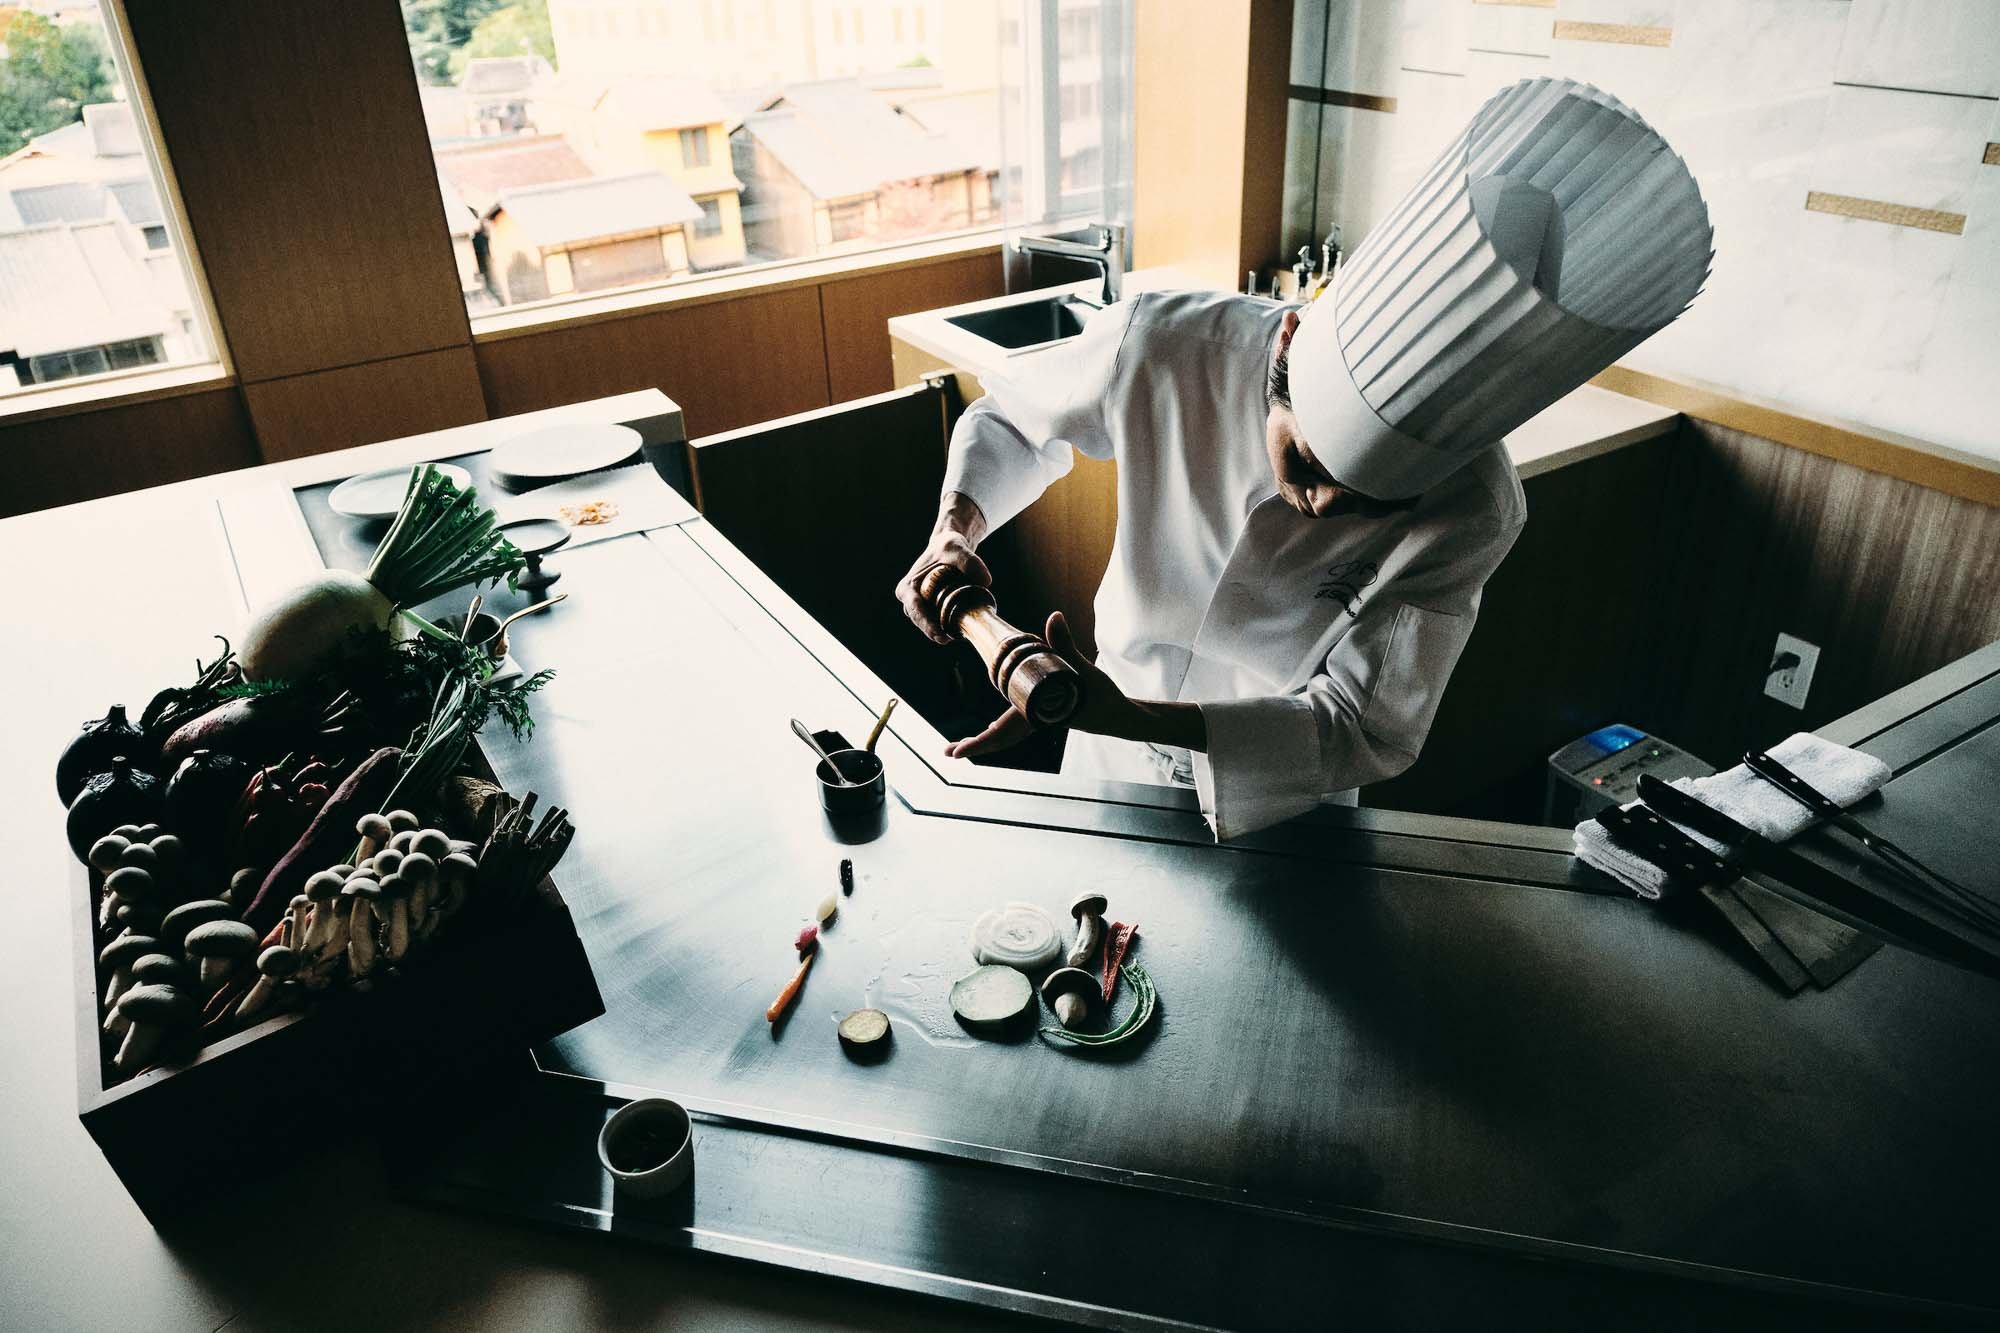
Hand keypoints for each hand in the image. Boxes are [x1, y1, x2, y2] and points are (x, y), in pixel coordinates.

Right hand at [896, 492, 990, 644]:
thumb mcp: (957, 548)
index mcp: (907, 587)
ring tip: (956, 635)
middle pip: (920, 621)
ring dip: (940, 631)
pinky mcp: (930, 608)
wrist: (949, 546)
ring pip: (928, 624)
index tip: (940, 635)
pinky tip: (958, 630)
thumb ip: (970, 562)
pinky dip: (946, 626)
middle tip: (948, 639)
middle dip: (933, 632)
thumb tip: (986, 582)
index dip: (926, 624)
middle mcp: (909, 598)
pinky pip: (936, 621)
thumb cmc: (948, 546)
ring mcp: (919, 605)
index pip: (915, 610)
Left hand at [944, 612, 1134, 758]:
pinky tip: (994, 727)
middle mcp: (1036, 720)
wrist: (1120, 717)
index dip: (980, 742)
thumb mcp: (1083, 669)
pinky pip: (1018, 725)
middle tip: (948, 752)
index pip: (1004, 731)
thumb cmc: (1103, 697)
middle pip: (1000, 738)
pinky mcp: (1046, 716)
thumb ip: (1064, 643)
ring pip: (1008, 733)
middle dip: (976, 745)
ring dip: (986, 739)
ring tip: (961, 745)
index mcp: (1040, 715)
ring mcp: (1040, 720)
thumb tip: (1052, 617)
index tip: (957, 752)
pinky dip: (1003, 729)